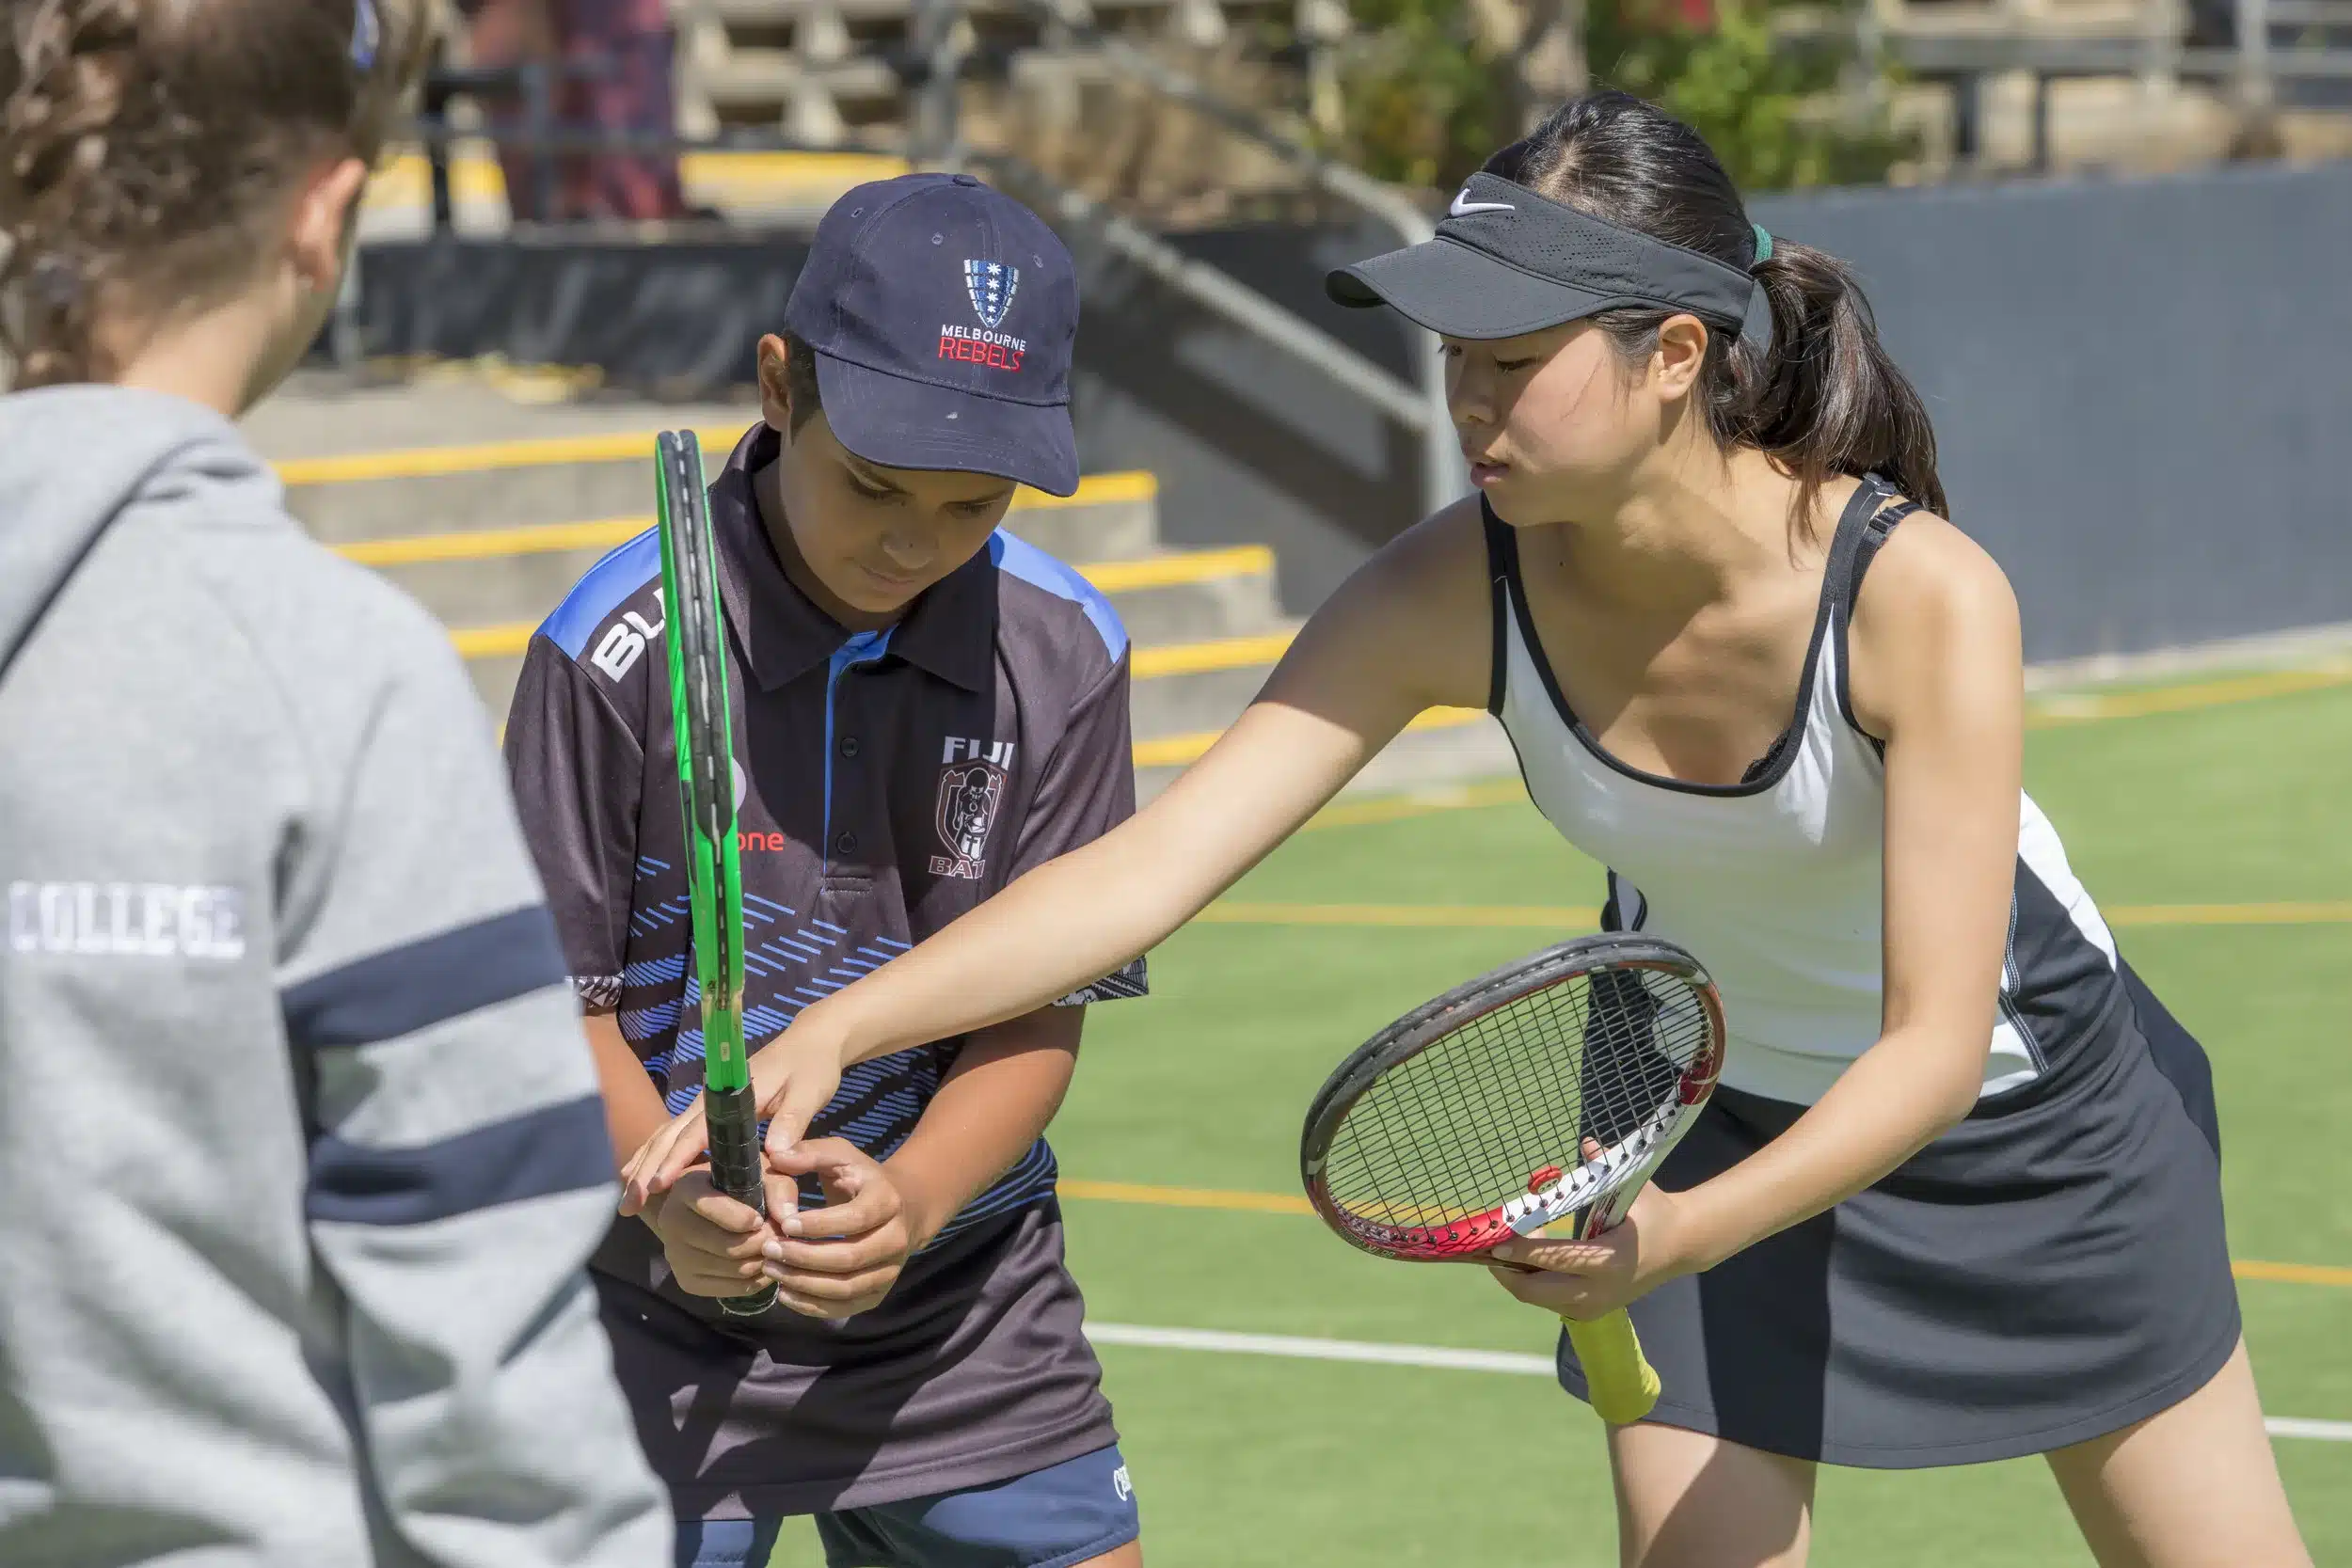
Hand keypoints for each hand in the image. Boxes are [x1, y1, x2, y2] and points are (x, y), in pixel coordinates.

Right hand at [619, 1020, 848, 1215]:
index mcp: (731, 1095)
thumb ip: (792, 1121)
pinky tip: (643, 1173)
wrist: (812, 1042)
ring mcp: (707, 1104)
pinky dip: (657, 1153)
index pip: (697, 1131)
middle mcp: (711, 1099)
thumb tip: (776, 1153)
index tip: (656, 1185)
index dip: (676, 1159)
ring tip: (626, 1198)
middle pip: (671, 1135)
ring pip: (667, 1135)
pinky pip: (677, 1134)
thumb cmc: (812, 1068)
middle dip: (647, 1169)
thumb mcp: (809, 1093)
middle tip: (628, 1204)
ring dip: (645, 1164)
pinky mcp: (711, 1111)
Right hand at [644, 1166, 798, 1298]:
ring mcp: (676, 1255)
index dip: (743, 1217)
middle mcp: (671, 1222)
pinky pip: (730, 1289)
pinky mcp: (687, 1281)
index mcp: (686, 1188)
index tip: (760, 1219)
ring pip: (732, 1269)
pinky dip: (755, 1280)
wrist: (706, 1210)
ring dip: (762, 1262)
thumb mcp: (760, 1175)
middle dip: (760, 1243)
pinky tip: (763, 1264)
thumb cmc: (739, 1185)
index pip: (711, 1206)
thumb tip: (787, 1219)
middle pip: (726, 1246)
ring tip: (773, 1249)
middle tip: (777, 1237)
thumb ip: (777, 1189)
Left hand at [757, 1138, 915, 1318]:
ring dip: (804, 1284)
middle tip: (769, 1250)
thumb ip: (809, 1152)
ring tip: (771, 1270)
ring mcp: (890, 1270)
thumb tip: (776, 1155)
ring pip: (847, 1288)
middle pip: (850, 1259)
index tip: (784, 1223)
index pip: (854, 1219)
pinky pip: (846, 1307)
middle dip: (804, 1257)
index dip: (818, 1225)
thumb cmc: (861, 1179)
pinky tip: (785, 1292)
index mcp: (888, 1201)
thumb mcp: (840, 1156)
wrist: (904, 1208)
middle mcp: (897, 1239)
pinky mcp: (878, 1292)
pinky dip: (813, 1306)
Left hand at [1485, 1182, 1698, 1320]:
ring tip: (1517, 1244)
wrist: (1681, 1247)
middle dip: (1508, 1271)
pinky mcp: (1591, 1312)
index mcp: (1610, 1260)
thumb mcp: (1633, 1187)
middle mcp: (1600, 1290)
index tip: (1498, 1241)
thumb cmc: (1653, 1213)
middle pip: (1537, 1291)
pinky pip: (1550, 1302)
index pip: (1556, 1258)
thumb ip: (1604, 1167)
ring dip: (1520, 1274)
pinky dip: (1535, 1282)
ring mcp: (1595, 1306)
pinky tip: (1534, 1257)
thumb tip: (1586, 1142)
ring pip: (1539, 1299)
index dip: (1523, 1250)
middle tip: (1493, 1247)